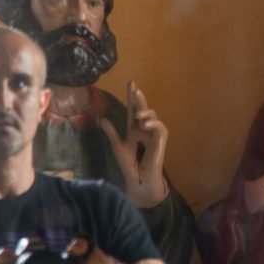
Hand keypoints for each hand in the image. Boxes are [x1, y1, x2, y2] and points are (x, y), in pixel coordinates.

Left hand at [99, 81, 168, 207]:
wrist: (139, 181)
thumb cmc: (129, 166)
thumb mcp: (118, 147)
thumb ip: (112, 134)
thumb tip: (102, 119)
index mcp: (134, 129)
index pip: (132, 110)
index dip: (132, 97)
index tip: (131, 83)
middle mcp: (144, 129)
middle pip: (143, 109)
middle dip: (139, 99)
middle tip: (135, 89)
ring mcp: (153, 134)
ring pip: (152, 116)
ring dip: (146, 112)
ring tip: (138, 116)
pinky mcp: (161, 140)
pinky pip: (160, 127)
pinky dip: (153, 124)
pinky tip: (145, 125)